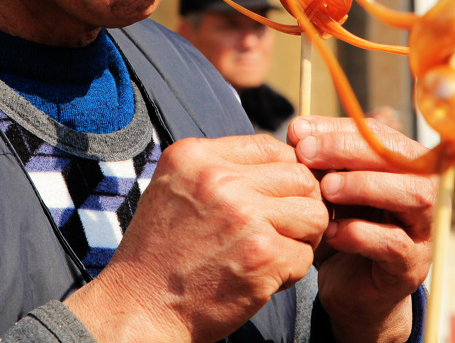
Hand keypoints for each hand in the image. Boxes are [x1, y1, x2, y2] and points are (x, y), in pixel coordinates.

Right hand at [64, 134, 326, 342]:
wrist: (140, 307)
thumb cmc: (161, 252)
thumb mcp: (175, 188)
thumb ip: (219, 167)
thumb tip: (282, 157)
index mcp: (194, 155)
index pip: (271, 146)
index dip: (282, 173)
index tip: (274, 198)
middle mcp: (220, 179)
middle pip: (300, 176)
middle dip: (300, 204)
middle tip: (281, 230)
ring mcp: (244, 216)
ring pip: (314, 213)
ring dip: (302, 236)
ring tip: (274, 252)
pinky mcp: (263, 255)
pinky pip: (306, 254)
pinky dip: (291, 271)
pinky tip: (263, 278)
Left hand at [289, 116, 434, 342]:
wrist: (349, 288)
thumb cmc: (340, 227)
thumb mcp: (327, 189)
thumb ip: (319, 161)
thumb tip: (297, 130)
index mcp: (402, 165)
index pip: (380, 134)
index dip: (339, 128)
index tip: (298, 131)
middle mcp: (423, 191)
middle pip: (403, 158)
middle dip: (350, 150)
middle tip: (307, 154)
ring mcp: (423, 229)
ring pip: (413, 195)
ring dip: (365, 186)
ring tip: (325, 189)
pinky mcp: (412, 265)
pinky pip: (395, 243)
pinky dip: (360, 233)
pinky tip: (331, 231)